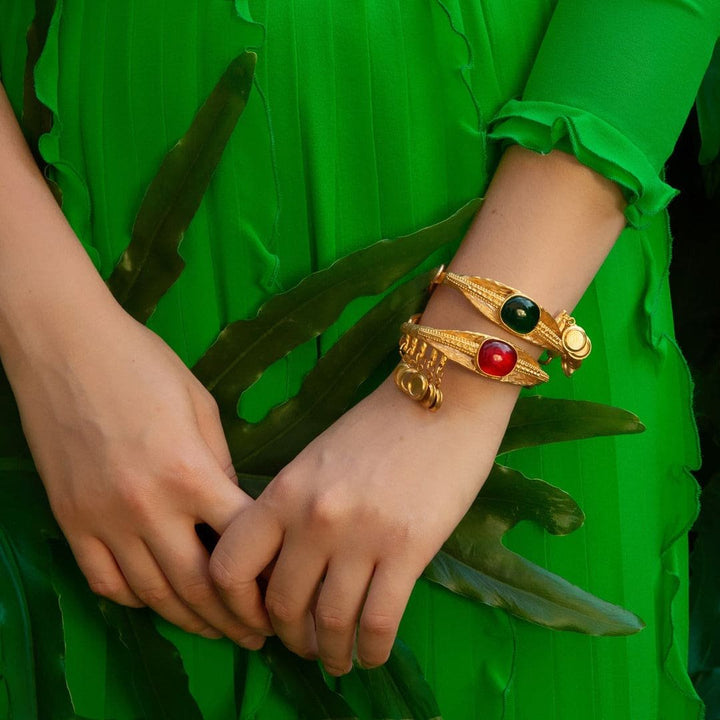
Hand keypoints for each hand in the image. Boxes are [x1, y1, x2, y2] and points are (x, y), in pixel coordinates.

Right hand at [5, 301, 264, 647]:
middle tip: (258, 634)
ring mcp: (103, 520)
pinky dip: (135, 599)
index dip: (267, 572)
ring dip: (189, 619)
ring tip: (216, 630)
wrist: (67, 348)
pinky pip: (104, 581)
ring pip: (152, 593)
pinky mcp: (70, 522)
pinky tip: (157, 601)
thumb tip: (231, 505)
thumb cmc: (143, 366)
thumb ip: (219, 463)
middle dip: (234, 617)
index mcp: (190, 473)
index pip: (241, 542)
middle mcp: (147, 508)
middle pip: (199, 584)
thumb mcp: (201, 406)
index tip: (284, 585)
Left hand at [209, 373, 519, 672]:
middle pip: (282, 604)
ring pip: (330, 621)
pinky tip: (372, 654)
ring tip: (337, 659)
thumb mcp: (317, 458)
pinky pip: (379, 621)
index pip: (230, 564)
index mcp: (284, 490)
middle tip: (304, 644)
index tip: (254, 618)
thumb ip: (293, 507)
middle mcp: (313, 517)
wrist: (442, 397)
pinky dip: (371, 650)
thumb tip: (284, 566)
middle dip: (290, 637)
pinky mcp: (408, 548)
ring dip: (330, 653)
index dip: (234, 606)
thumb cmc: (379, 425)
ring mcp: (360, 535)